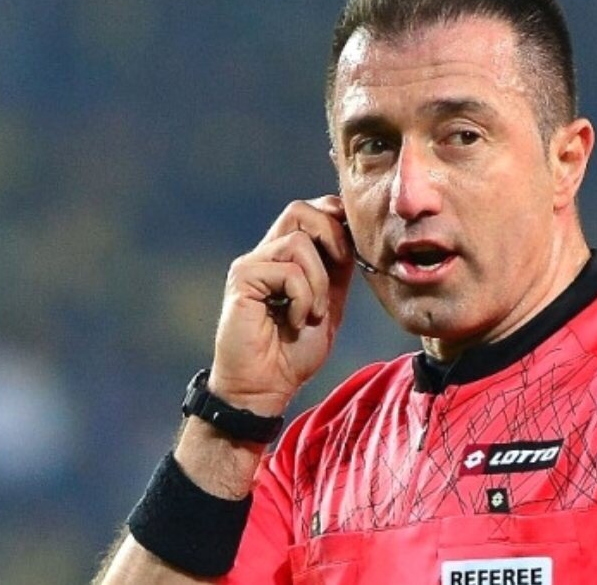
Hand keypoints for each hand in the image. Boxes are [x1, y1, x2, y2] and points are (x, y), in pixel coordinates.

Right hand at [208, 195, 354, 413]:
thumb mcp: (328, 303)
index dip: (335, 218)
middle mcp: (265, 254)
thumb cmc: (294, 351)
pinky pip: (288, 271)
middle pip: (299, 210)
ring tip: (312, 314)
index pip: (310, 211)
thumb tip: (354, 235)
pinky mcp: (242, 279)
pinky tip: (295, 322)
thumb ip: (337, 270)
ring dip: (319, 282)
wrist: (266, 387)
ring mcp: (251, 264)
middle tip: (340, 271)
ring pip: (298, 242)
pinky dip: (303, 298)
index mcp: (286, 257)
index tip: (351, 252)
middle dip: (332, 237)